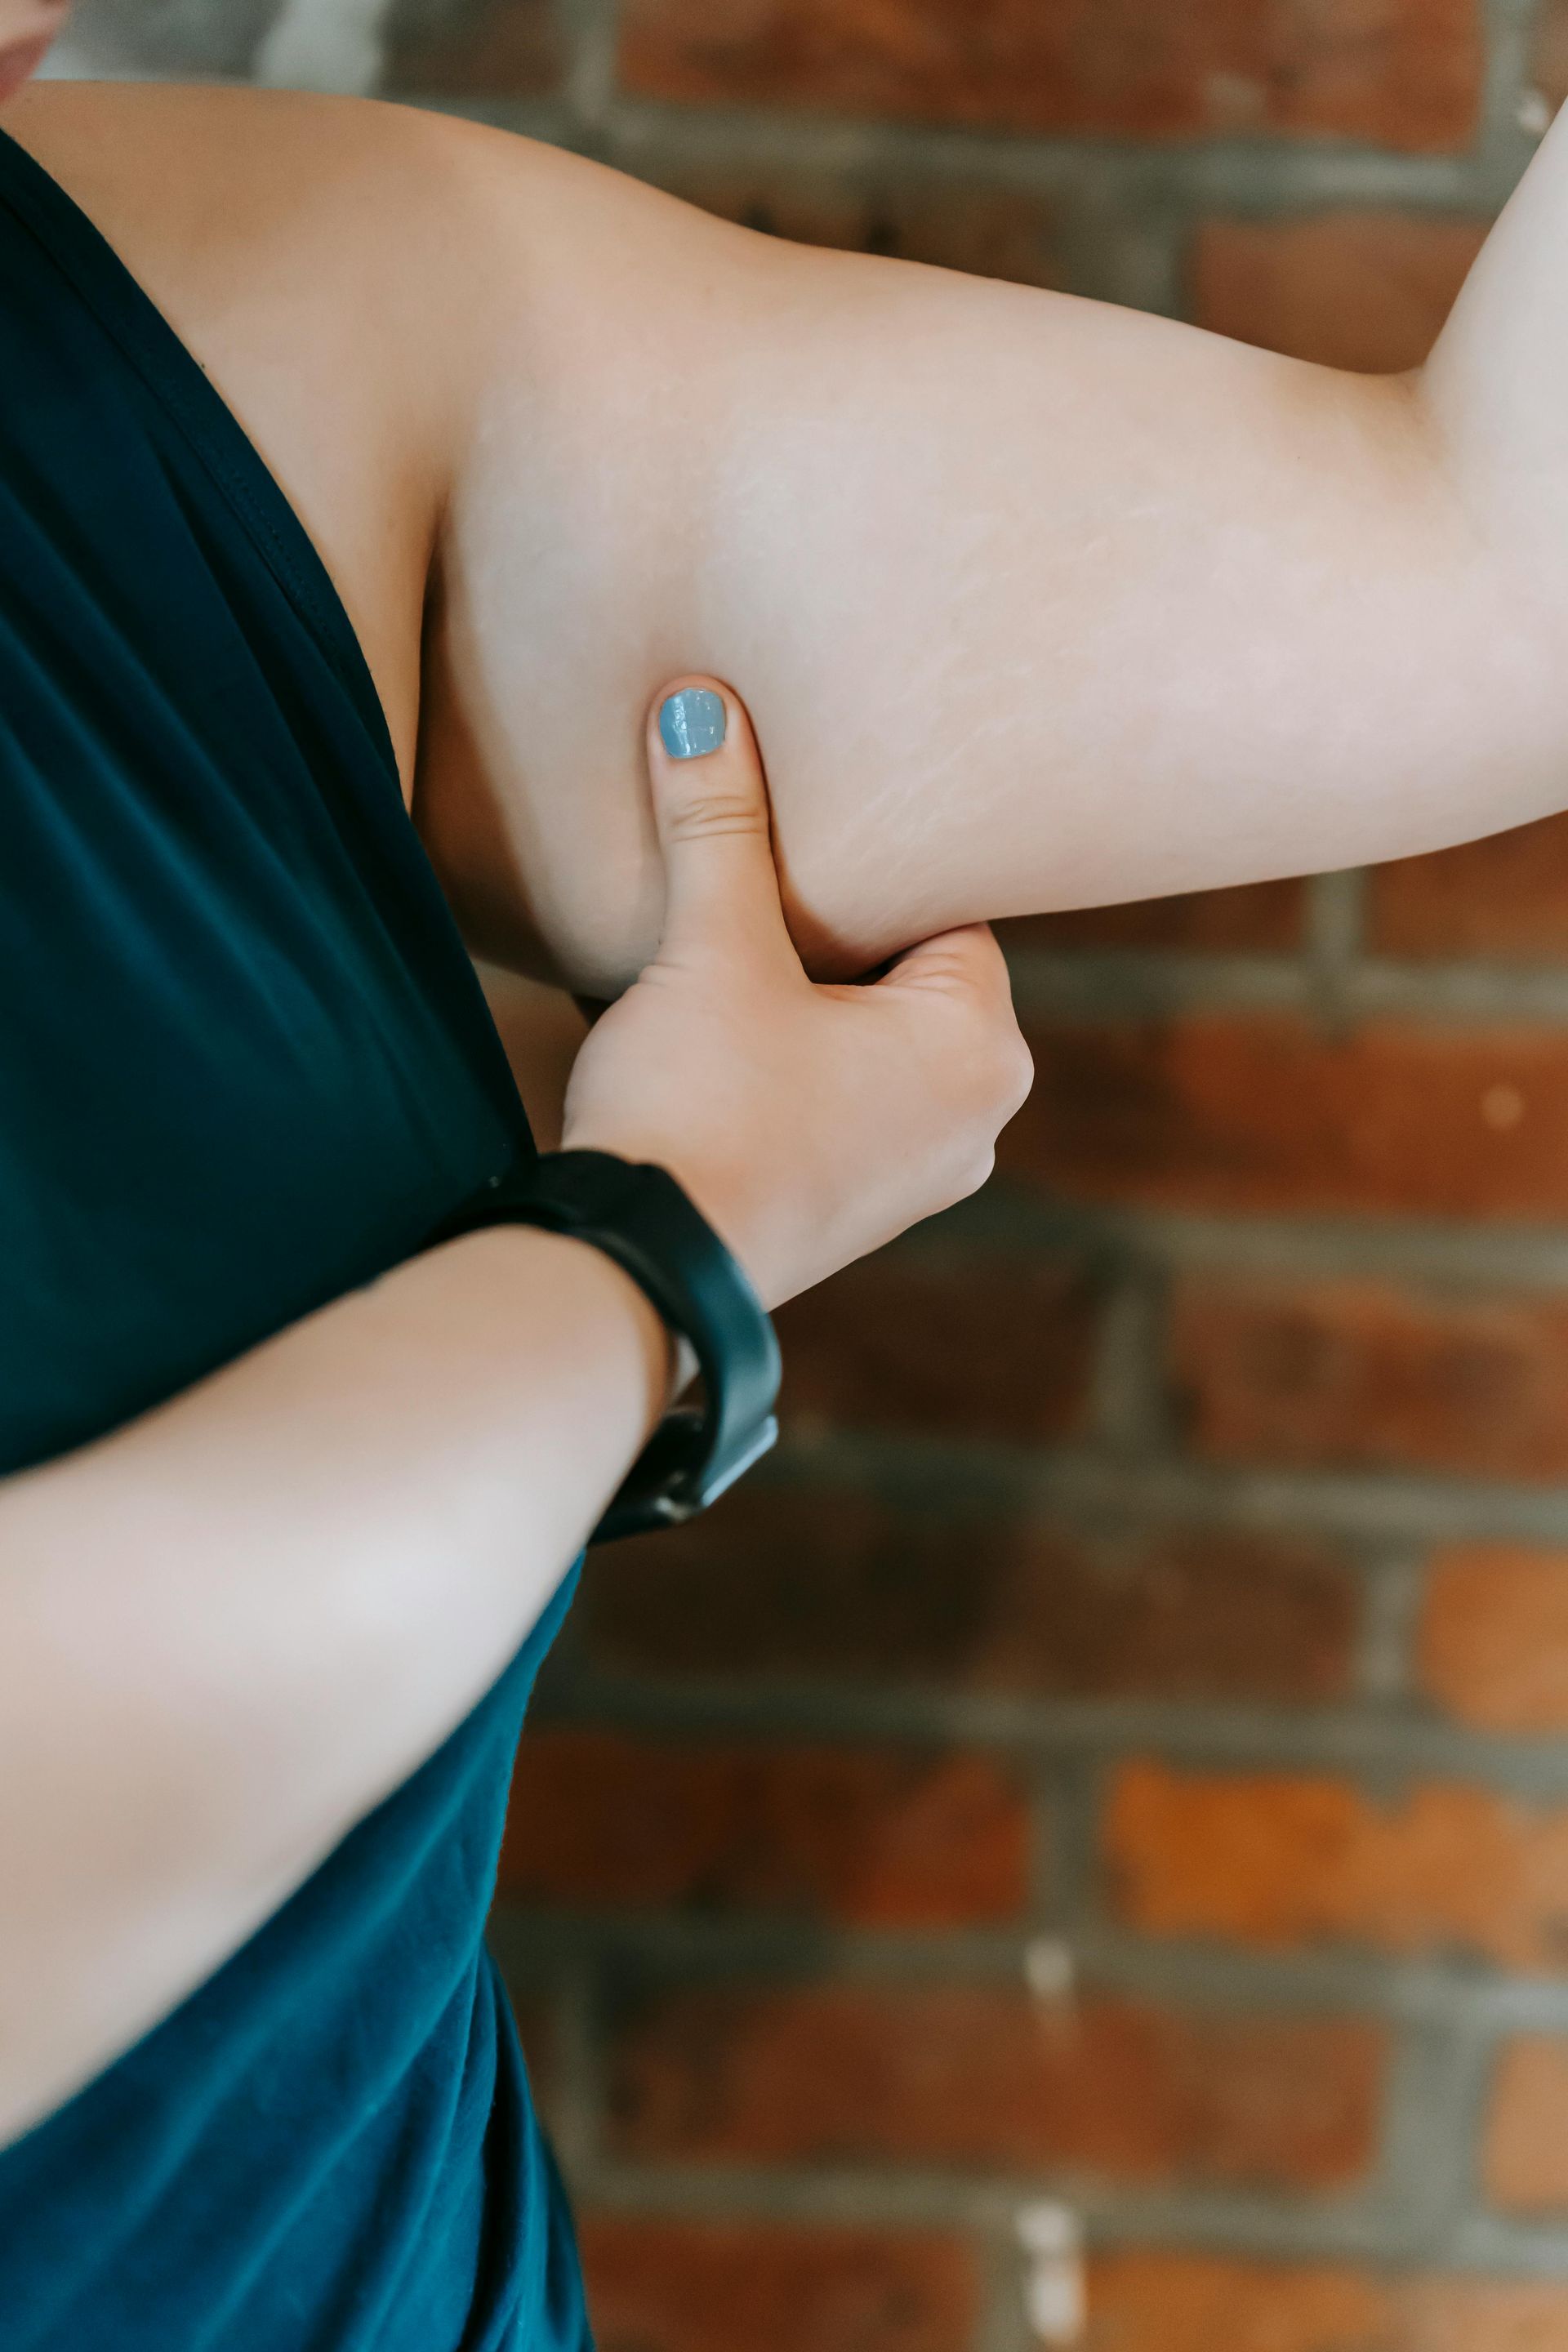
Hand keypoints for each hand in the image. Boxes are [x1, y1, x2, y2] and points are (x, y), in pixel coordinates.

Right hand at [561, 676, 1032, 1308]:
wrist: (639, 1271)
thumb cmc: (702, 1107)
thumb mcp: (712, 951)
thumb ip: (717, 826)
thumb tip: (700, 705)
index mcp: (983, 1048)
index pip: (943, 907)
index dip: (861, 865)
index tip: (796, 836)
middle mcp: (975, 1121)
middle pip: (903, 973)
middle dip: (822, 934)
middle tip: (747, 893)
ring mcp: (914, 1179)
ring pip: (861, 1039)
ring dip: (793, 1000)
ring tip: (720, 969)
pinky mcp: (849, 1212)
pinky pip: (830, 1100)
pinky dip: (780, 1064)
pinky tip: (711, 1047)